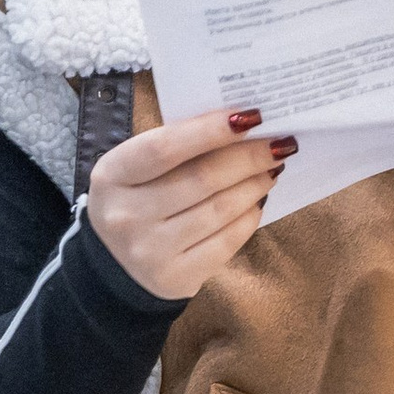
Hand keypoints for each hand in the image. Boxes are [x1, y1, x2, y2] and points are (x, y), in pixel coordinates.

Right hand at [86, 108, 292, 299]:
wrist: (114, 265)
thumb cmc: (139, 199)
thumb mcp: (137, 169)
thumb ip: (179, 147)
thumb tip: (244, 124)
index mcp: (112, 175)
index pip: (164, 148)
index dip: (210, 130)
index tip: (252, 116)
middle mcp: (125, 215)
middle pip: (203, 178)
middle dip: (250, 157)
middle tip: (281, 143)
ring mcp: (149, 250)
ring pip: (220, 209)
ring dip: (256, 184)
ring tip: (273, 169)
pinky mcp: (175, 277)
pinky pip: (227, 241)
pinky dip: (250, 217)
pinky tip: (259, 201)